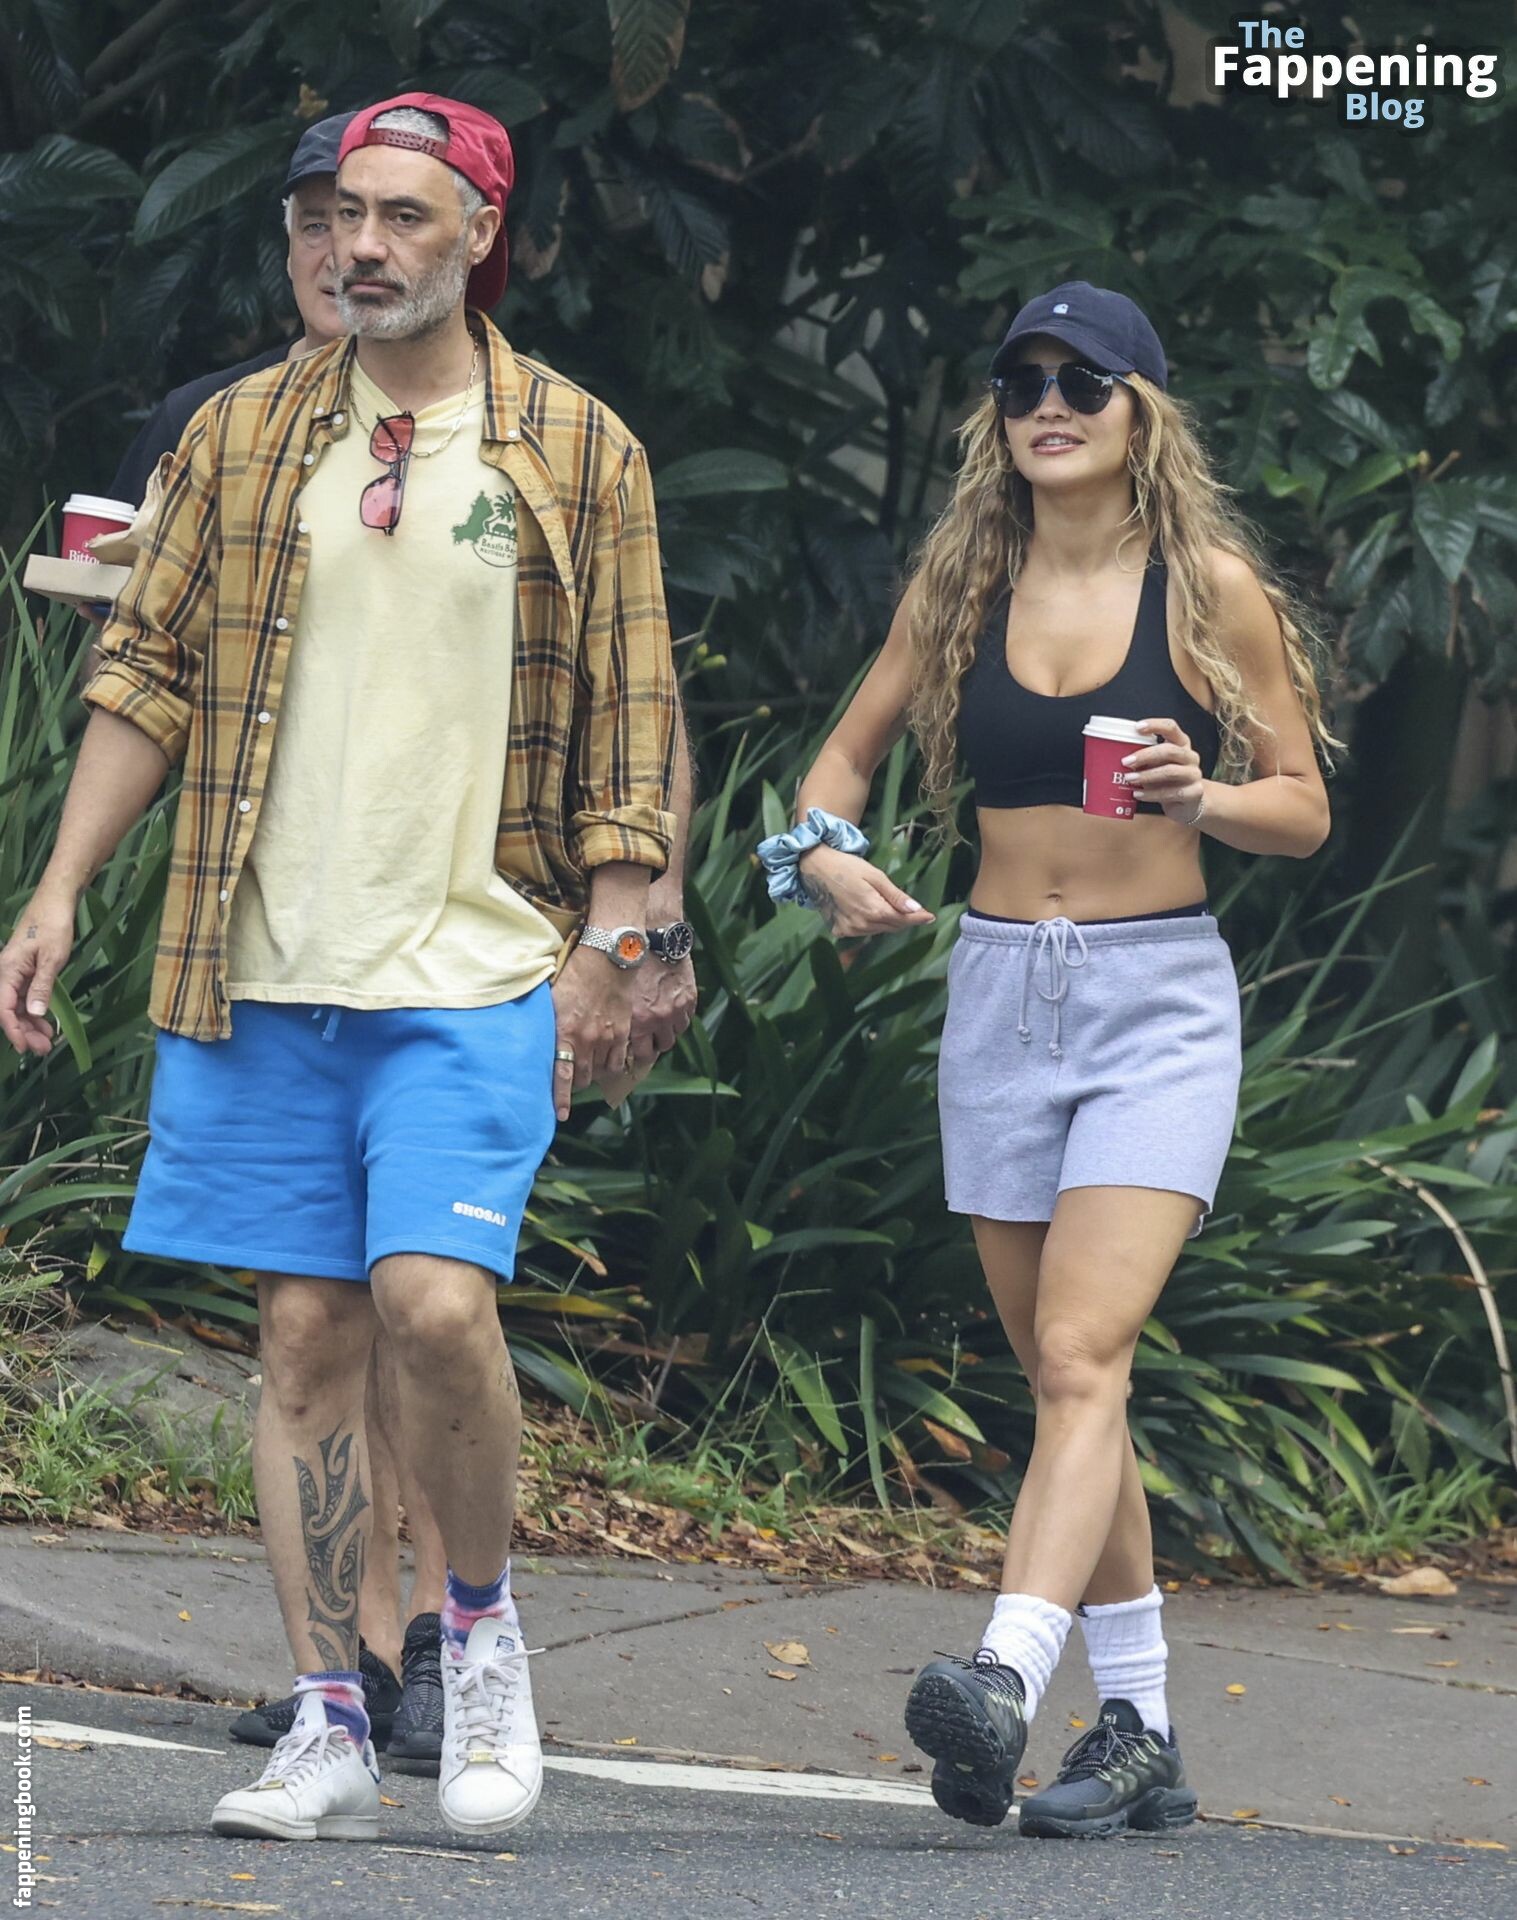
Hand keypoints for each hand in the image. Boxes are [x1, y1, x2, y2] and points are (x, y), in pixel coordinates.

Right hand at [0, 882, 75, 1056]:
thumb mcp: (52, 959)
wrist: (56, 902)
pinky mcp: (26, 971)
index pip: (3, 1008)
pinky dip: (34, 1011)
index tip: (24, 1047)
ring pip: (17, 1006)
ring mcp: (16, 973)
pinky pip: (25, 996)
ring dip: (30, 1024)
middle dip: (24, 1032)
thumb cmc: (53, 926)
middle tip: (44, 1049)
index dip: (13, 1030)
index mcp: (7, 971)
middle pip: (9, 1010)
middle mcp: (6, 974)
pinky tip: (46, 1024)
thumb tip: (34, 1014)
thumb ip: (42, 987)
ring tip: (47, 1042)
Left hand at [550, 945, 637, 1121]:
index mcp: (564, 1031)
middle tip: (572, 1075)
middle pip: (582, 1078)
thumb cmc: (575, 974)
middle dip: (576, 1082)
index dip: (561, 1098)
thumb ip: (548, 1025)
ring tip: (588, 1064)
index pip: (561, 1074)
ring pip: (600, 1072)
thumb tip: (534, 1042)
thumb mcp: (552, 999)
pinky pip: (618, 1061)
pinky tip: (605, 1057)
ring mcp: (607, 1038)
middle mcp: (586, 1040)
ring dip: (593, 1073)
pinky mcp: (623, 1033)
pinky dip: (611, 1065)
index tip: (560, 1115)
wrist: (607, 959)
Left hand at [628, 952, 696, 1064]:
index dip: (637, 1053)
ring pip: (675, 1034)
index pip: (640, 1053)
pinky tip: (670, 1008)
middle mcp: (658, 1020)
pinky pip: (686, 1019)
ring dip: (667, 1031)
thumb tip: (617, 1035)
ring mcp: (676, 1011)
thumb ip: (622, 1016)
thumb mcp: (619, 992)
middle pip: (660, 1047)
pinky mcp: (689, 1000)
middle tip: (647, 1038)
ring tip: (659, 1023)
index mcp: (636, 1020)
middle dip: (653, 1044)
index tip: (634, 1050)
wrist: (654, 937)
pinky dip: (679, 1017)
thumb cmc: (630, 960)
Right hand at [797, 846, 935, 937]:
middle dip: (904, 919)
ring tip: (884, 904)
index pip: (904, 920)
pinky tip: (866, 910)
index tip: (931, 917)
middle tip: (913, 909)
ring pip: (879, 930)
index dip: (919, 918)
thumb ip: (896, 895)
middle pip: (893, 927)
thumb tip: (916, 909)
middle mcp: (862, 924)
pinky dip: (870, 923)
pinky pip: (863, 931)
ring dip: (887, 921)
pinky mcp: (840, 931)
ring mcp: (849, 930)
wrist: (814, 867)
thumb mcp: (875, 876)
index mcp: (873, 910)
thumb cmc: (846, 866)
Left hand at [1126, 718, 1205, 825]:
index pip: (1171, 727)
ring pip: (1170, 771)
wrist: (1187, 804)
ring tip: (1129, 778)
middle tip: (1126, 761)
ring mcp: (1194, 774)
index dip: (1155, 725)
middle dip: (1145, 755)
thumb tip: (1119, 758)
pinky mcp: (1194, 792)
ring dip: (1146, 775)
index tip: (1137, 728)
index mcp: (1181, 743)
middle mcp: (1190, 756)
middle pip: (1170, 750)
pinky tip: (1138, 794)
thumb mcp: (1156, 766)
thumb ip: (1144, 760)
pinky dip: (1152, 794)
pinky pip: (1172, 793)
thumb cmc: (1167, 781)